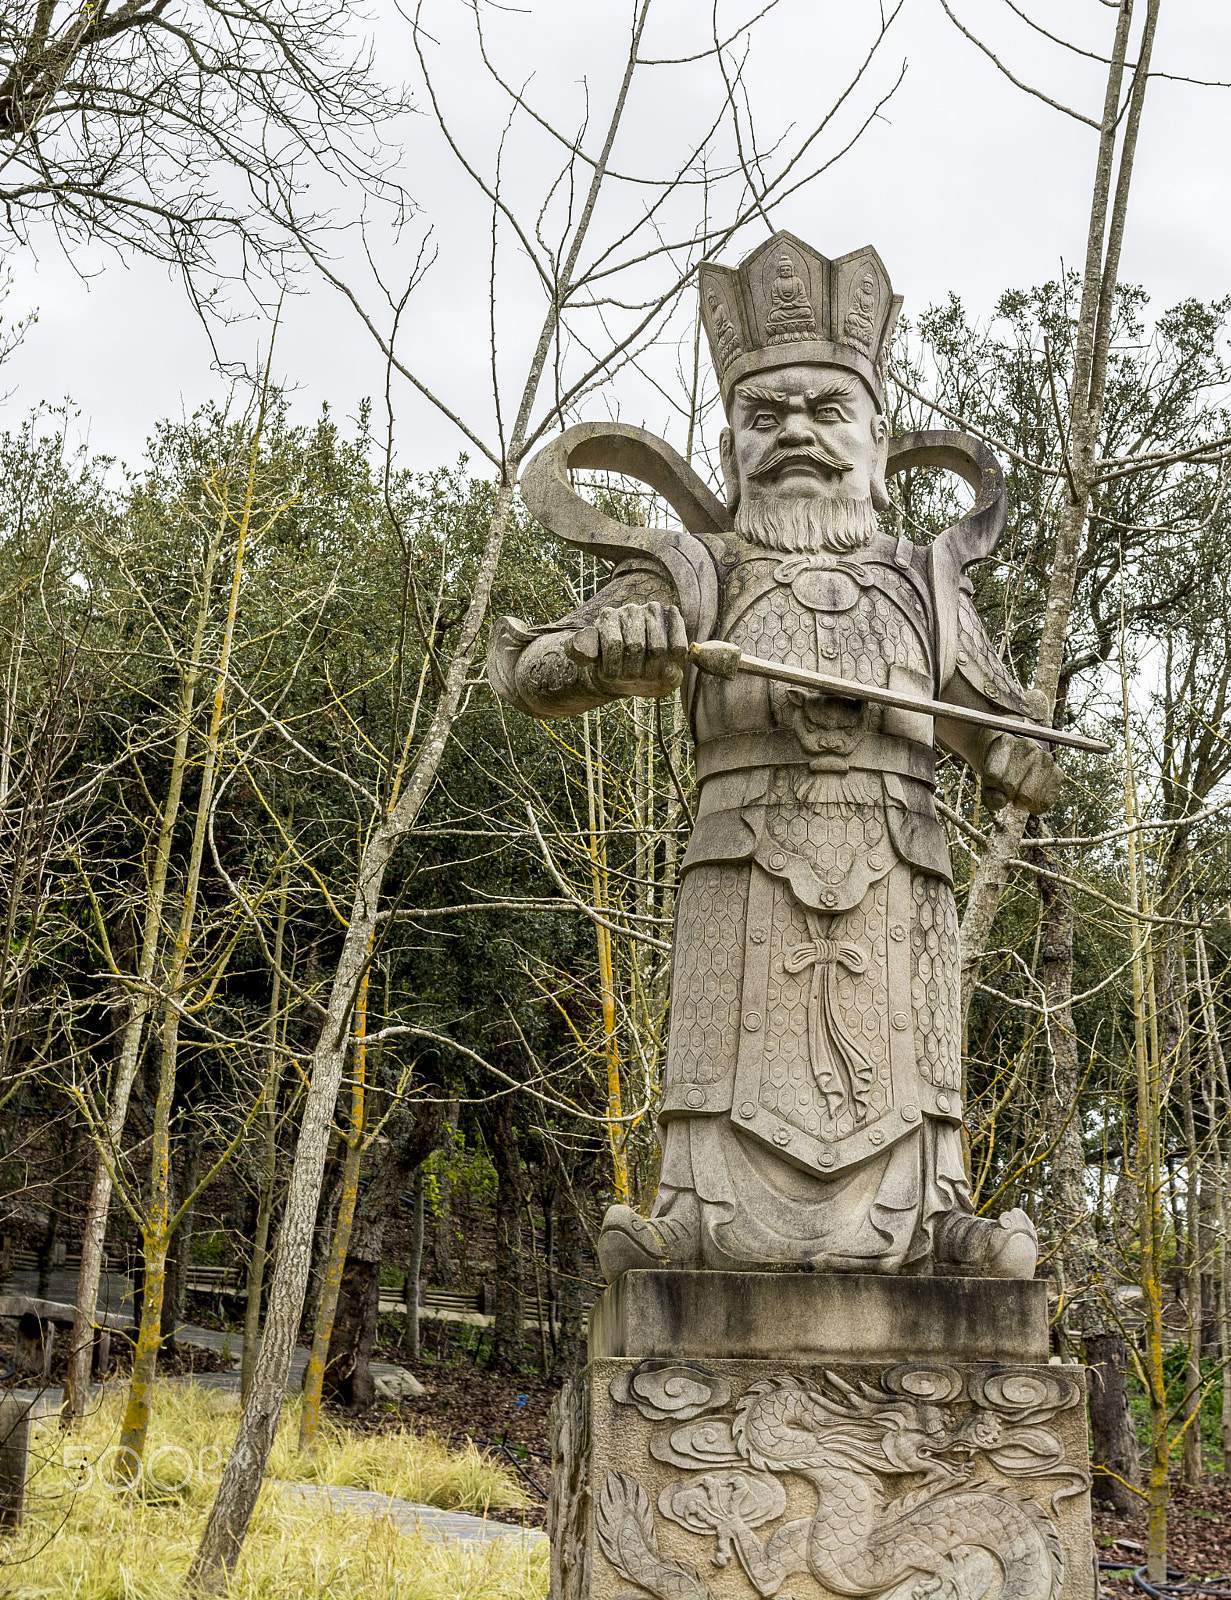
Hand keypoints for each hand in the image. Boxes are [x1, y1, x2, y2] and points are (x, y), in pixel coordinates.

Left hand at [571, 602, 688, 697]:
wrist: (633, 669)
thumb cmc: (610, 665)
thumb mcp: (590, 661)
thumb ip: (580, 651)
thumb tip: (582, 647)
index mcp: (607, 617)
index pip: (614, 644)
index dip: (614, 668)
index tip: (612, 678)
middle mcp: (631, 609)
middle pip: (636, 647)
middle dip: (632, 671)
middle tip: (630, 679)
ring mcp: (654, 611)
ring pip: (658, 649)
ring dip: (651, 671)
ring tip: (645, 676)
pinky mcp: (673, 618)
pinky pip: (678, 645)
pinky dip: (673, 662)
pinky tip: (665, 667)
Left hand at [981, 733, 1061, 814]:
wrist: (1020, 762)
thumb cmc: (1000, 772)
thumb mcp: (988, 781)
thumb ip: (989, 795)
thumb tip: (1001, 801)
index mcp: (1005, 742)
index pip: (992, 775)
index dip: (990, 783)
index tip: (993, 777)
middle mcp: (1028, 746)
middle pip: (1009, 786)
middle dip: (1005, 792)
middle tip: (1007, 786)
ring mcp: (1046, 758)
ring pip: (1027, 797)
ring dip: (1019, 801)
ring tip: (1018, 790)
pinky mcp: (1058, 773)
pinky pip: (1043, 803)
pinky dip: (1033, 807)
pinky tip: (1031, 796)